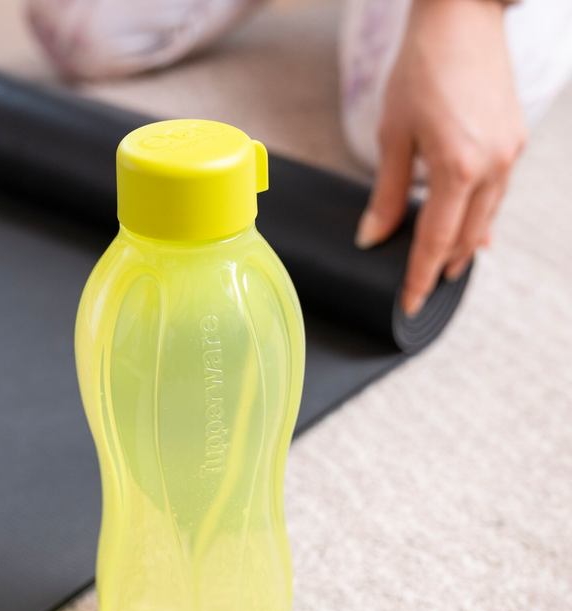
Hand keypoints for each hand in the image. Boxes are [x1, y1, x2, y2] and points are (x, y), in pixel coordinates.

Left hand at [355, 0, 526, 316]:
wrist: (462, 17)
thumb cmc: (421, 70)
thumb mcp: (392, 136)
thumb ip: (386, 194)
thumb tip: (372, 237)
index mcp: (458, 168)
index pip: (434, 241)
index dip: (420, 278)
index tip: (410, 305)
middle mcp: (492, 166)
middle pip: (464, 237)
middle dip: (443, 267)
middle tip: (424, 290)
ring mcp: (510, 153)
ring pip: (485, 218)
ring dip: (463, 245)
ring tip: (444, 267)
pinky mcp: (515, 140)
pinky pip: (497, 194)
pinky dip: (479, 217)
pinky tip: (470, 230)